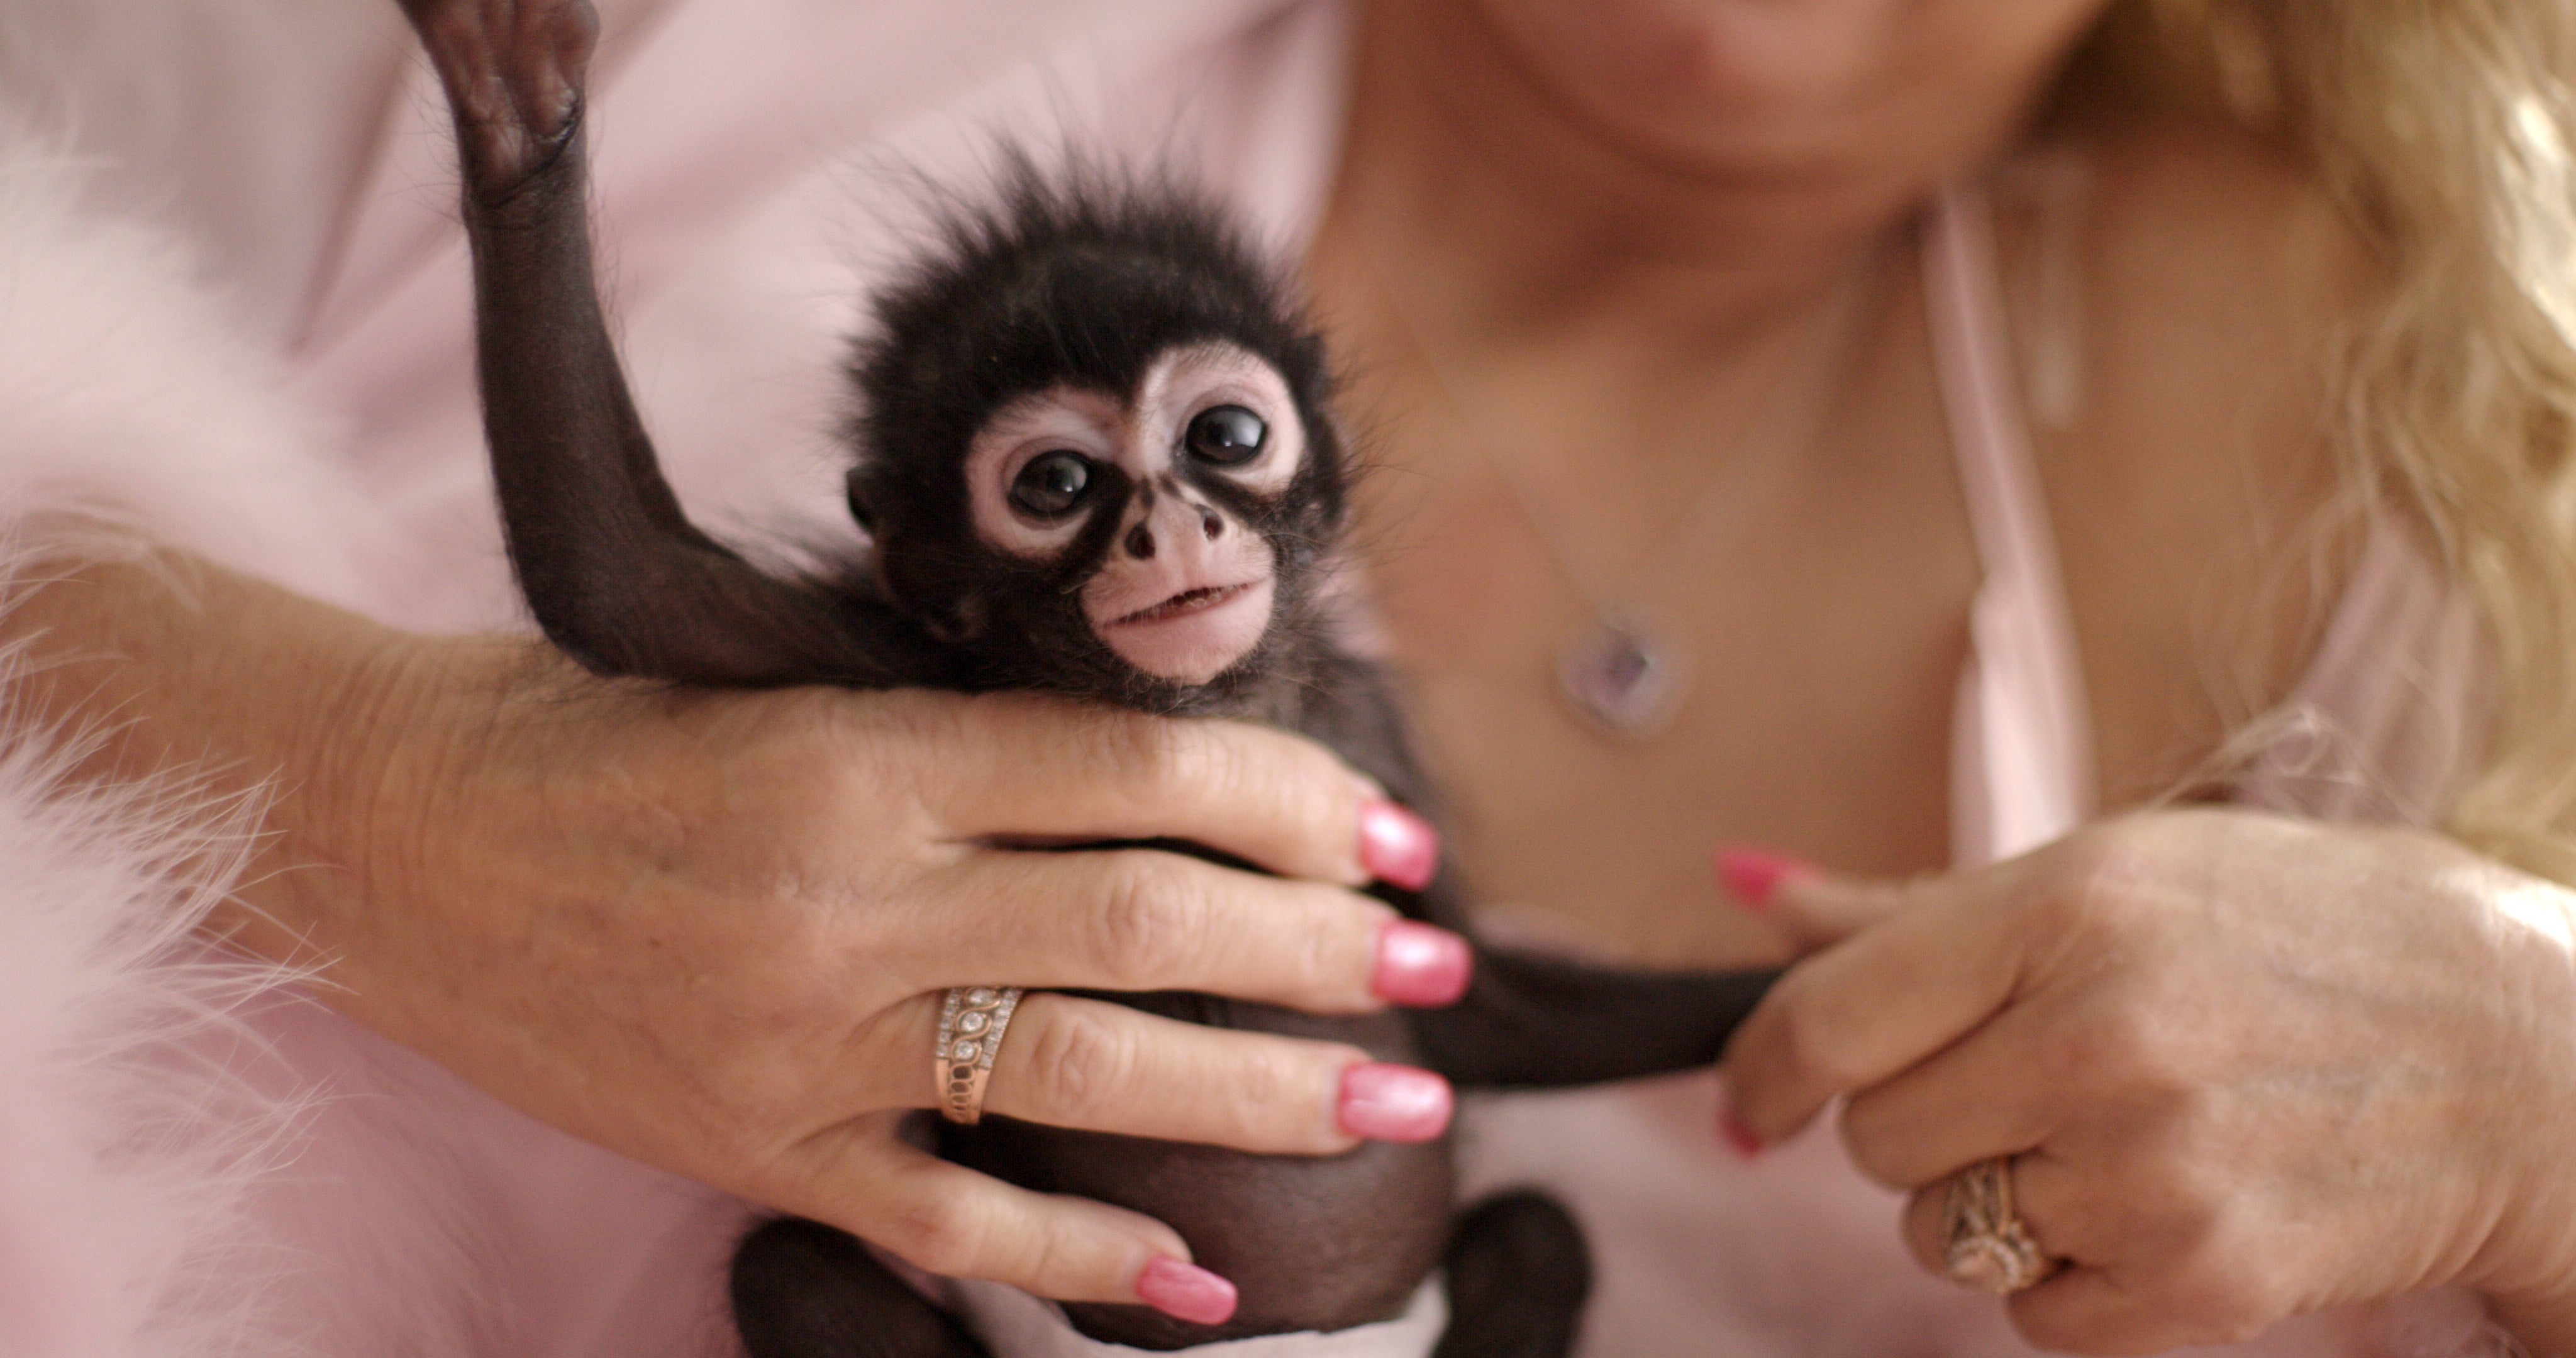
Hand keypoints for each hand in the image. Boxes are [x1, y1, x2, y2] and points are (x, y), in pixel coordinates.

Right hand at [11, 555, 1465, 1321]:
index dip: (1286, 798)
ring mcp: (805, 1039)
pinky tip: (1201, 1282)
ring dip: (1261, 1090)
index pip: (1134, 774)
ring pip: (1084, 1072)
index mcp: (865, 753)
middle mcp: (852, 897)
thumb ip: (955, 729)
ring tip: (1396, 1097)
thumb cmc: (589, 723)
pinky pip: (948, 1224)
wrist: (387, 828)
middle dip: (1318, 944)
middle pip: (1147, 922)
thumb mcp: (781, 677)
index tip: (1381, 831)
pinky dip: (1082, 1261)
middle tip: (1435, 961)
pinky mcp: (753, 1147)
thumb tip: (1156, 773)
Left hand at [1719, 811, 2575, 1352]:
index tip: (1756, 1098)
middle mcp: (2097, 1032)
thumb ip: (1915, 909)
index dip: (1765, 1070)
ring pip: (1945, 1236)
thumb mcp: (2116, 871)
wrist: (2529, 1054)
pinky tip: (2163, 1208)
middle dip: (1925, 1127)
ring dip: (1998, 1206)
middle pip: (1878, 1140)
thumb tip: (1749, 891)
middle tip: (2027, 1088)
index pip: (1829, 1017)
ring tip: (2114, 1141)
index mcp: (2064, 906)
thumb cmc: (2305, 938)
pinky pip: (2035, 1319)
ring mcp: (2152, 1164)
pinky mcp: (2205, 1277)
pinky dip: (2075, 1283)